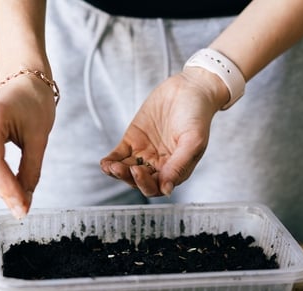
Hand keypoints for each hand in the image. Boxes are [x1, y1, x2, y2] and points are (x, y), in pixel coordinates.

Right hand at [0, 74, 55, 218]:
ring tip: (20, 200)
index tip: (22, 208)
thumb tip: (25, 199)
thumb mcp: (39, 138)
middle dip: (6, 191)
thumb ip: (31, 170)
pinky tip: (9, 186)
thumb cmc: (35, 102)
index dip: (7, 189)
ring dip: (1, 185)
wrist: (25, 79)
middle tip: (23, 210)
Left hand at [100, 67, 227, 196]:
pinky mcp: (133, 139)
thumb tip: (166, 189)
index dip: (144, 184)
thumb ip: (179, 166)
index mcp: (175, 169)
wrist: (189, 89)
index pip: (156, 187)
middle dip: (127, 177)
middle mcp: (159, 164)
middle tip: (120, 169)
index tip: (138, 171)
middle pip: (138, 181)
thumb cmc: (197, 115)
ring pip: (127, 170)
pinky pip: (119, 155)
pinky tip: (105, 163)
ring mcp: (145, 152)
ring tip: (110, 167)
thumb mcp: (192, 141)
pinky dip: (111, 161)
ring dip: (116, 172)